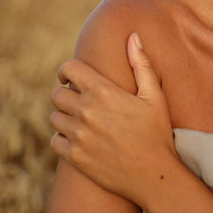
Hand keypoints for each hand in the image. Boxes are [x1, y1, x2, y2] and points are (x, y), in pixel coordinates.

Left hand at [50, 33, 176, 204]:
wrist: (154, 175)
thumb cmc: (158, 134)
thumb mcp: (155, 97)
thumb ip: (142, 64)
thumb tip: (133, 36)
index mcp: (103, 93)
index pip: (69, 69)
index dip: (67, 70)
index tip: (71, 77)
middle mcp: (85, 112)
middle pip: (56, 93)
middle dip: (66, 94)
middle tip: (80, 101)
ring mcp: (78, 136)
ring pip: (54, 116)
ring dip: (65, 116)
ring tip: (82, 121)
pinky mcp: (74, 157)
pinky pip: (55, 140)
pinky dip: (63, 137)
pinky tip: (80, 139)